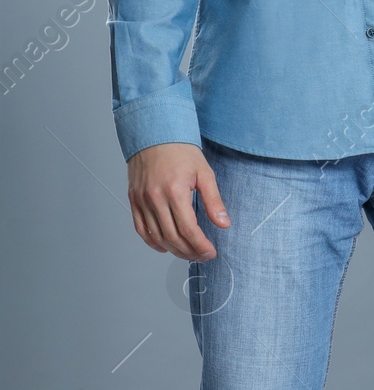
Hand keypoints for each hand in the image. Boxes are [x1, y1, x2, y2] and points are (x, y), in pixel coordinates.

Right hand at [126, 142, 228, 260]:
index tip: (211, 253)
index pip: (189, 229)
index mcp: (174, 191)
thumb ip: (214, 201)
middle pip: (172, 237)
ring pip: (156, 236)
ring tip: (189, 253)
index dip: (201, 246)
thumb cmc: (180, 152)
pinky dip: (152, 241)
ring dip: (174, 250)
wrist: (154, 134)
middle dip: (190, 252)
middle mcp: (155, 198)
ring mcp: (141, 200)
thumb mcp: (205, 173)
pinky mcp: (133, 199)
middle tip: (203, 256)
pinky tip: (165, 247)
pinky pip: (140, 228)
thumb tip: (224, 223)